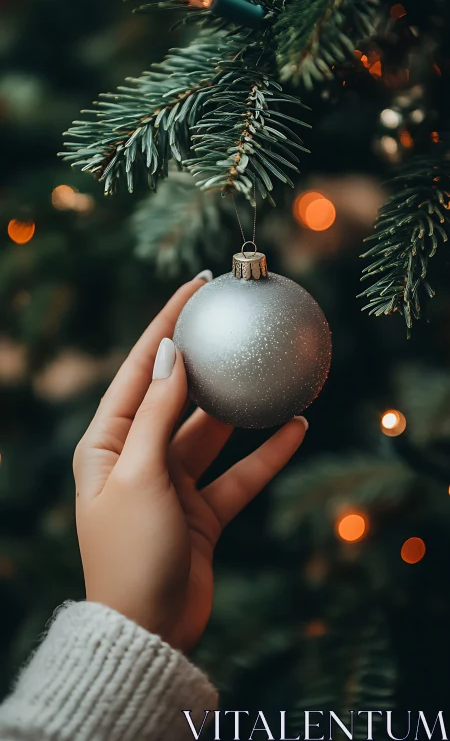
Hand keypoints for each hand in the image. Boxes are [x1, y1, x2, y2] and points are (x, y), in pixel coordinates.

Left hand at [74, 273, 307, 651]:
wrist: (147, 632)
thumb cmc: (128, 552)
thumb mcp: (137, 473)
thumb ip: (156, 413)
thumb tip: (168, 353)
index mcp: (107, 443)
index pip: (138, 370)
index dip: (164, 325)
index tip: (193, 288)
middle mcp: (138, 457)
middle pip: (177, 395)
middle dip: (205, 359)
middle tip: (233, 321)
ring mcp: (172, 484)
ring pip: (212, 434)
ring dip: (242, 409)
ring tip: (272, 373)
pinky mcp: (202, 512)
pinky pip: (238, 474)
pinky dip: (265, 454)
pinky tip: (296, 427)